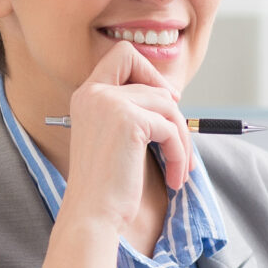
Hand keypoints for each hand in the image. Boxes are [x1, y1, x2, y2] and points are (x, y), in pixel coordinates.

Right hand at [55, 39, 190, 229]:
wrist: (92, 212)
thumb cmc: (105, 184)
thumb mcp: (114, 136)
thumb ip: (131, 110)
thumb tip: (170, 94)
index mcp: (86, 95)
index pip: (122, 54)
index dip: (149, 71)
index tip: (164, 99)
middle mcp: (94, 93)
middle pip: (152, 80)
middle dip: (173, 110)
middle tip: (178, 139)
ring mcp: (110, 104)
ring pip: (167, 105)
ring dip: (181, 138)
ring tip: (180, 167)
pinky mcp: (129, 121)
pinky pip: (171, 129)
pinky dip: (180, 155)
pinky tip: (174, 177)